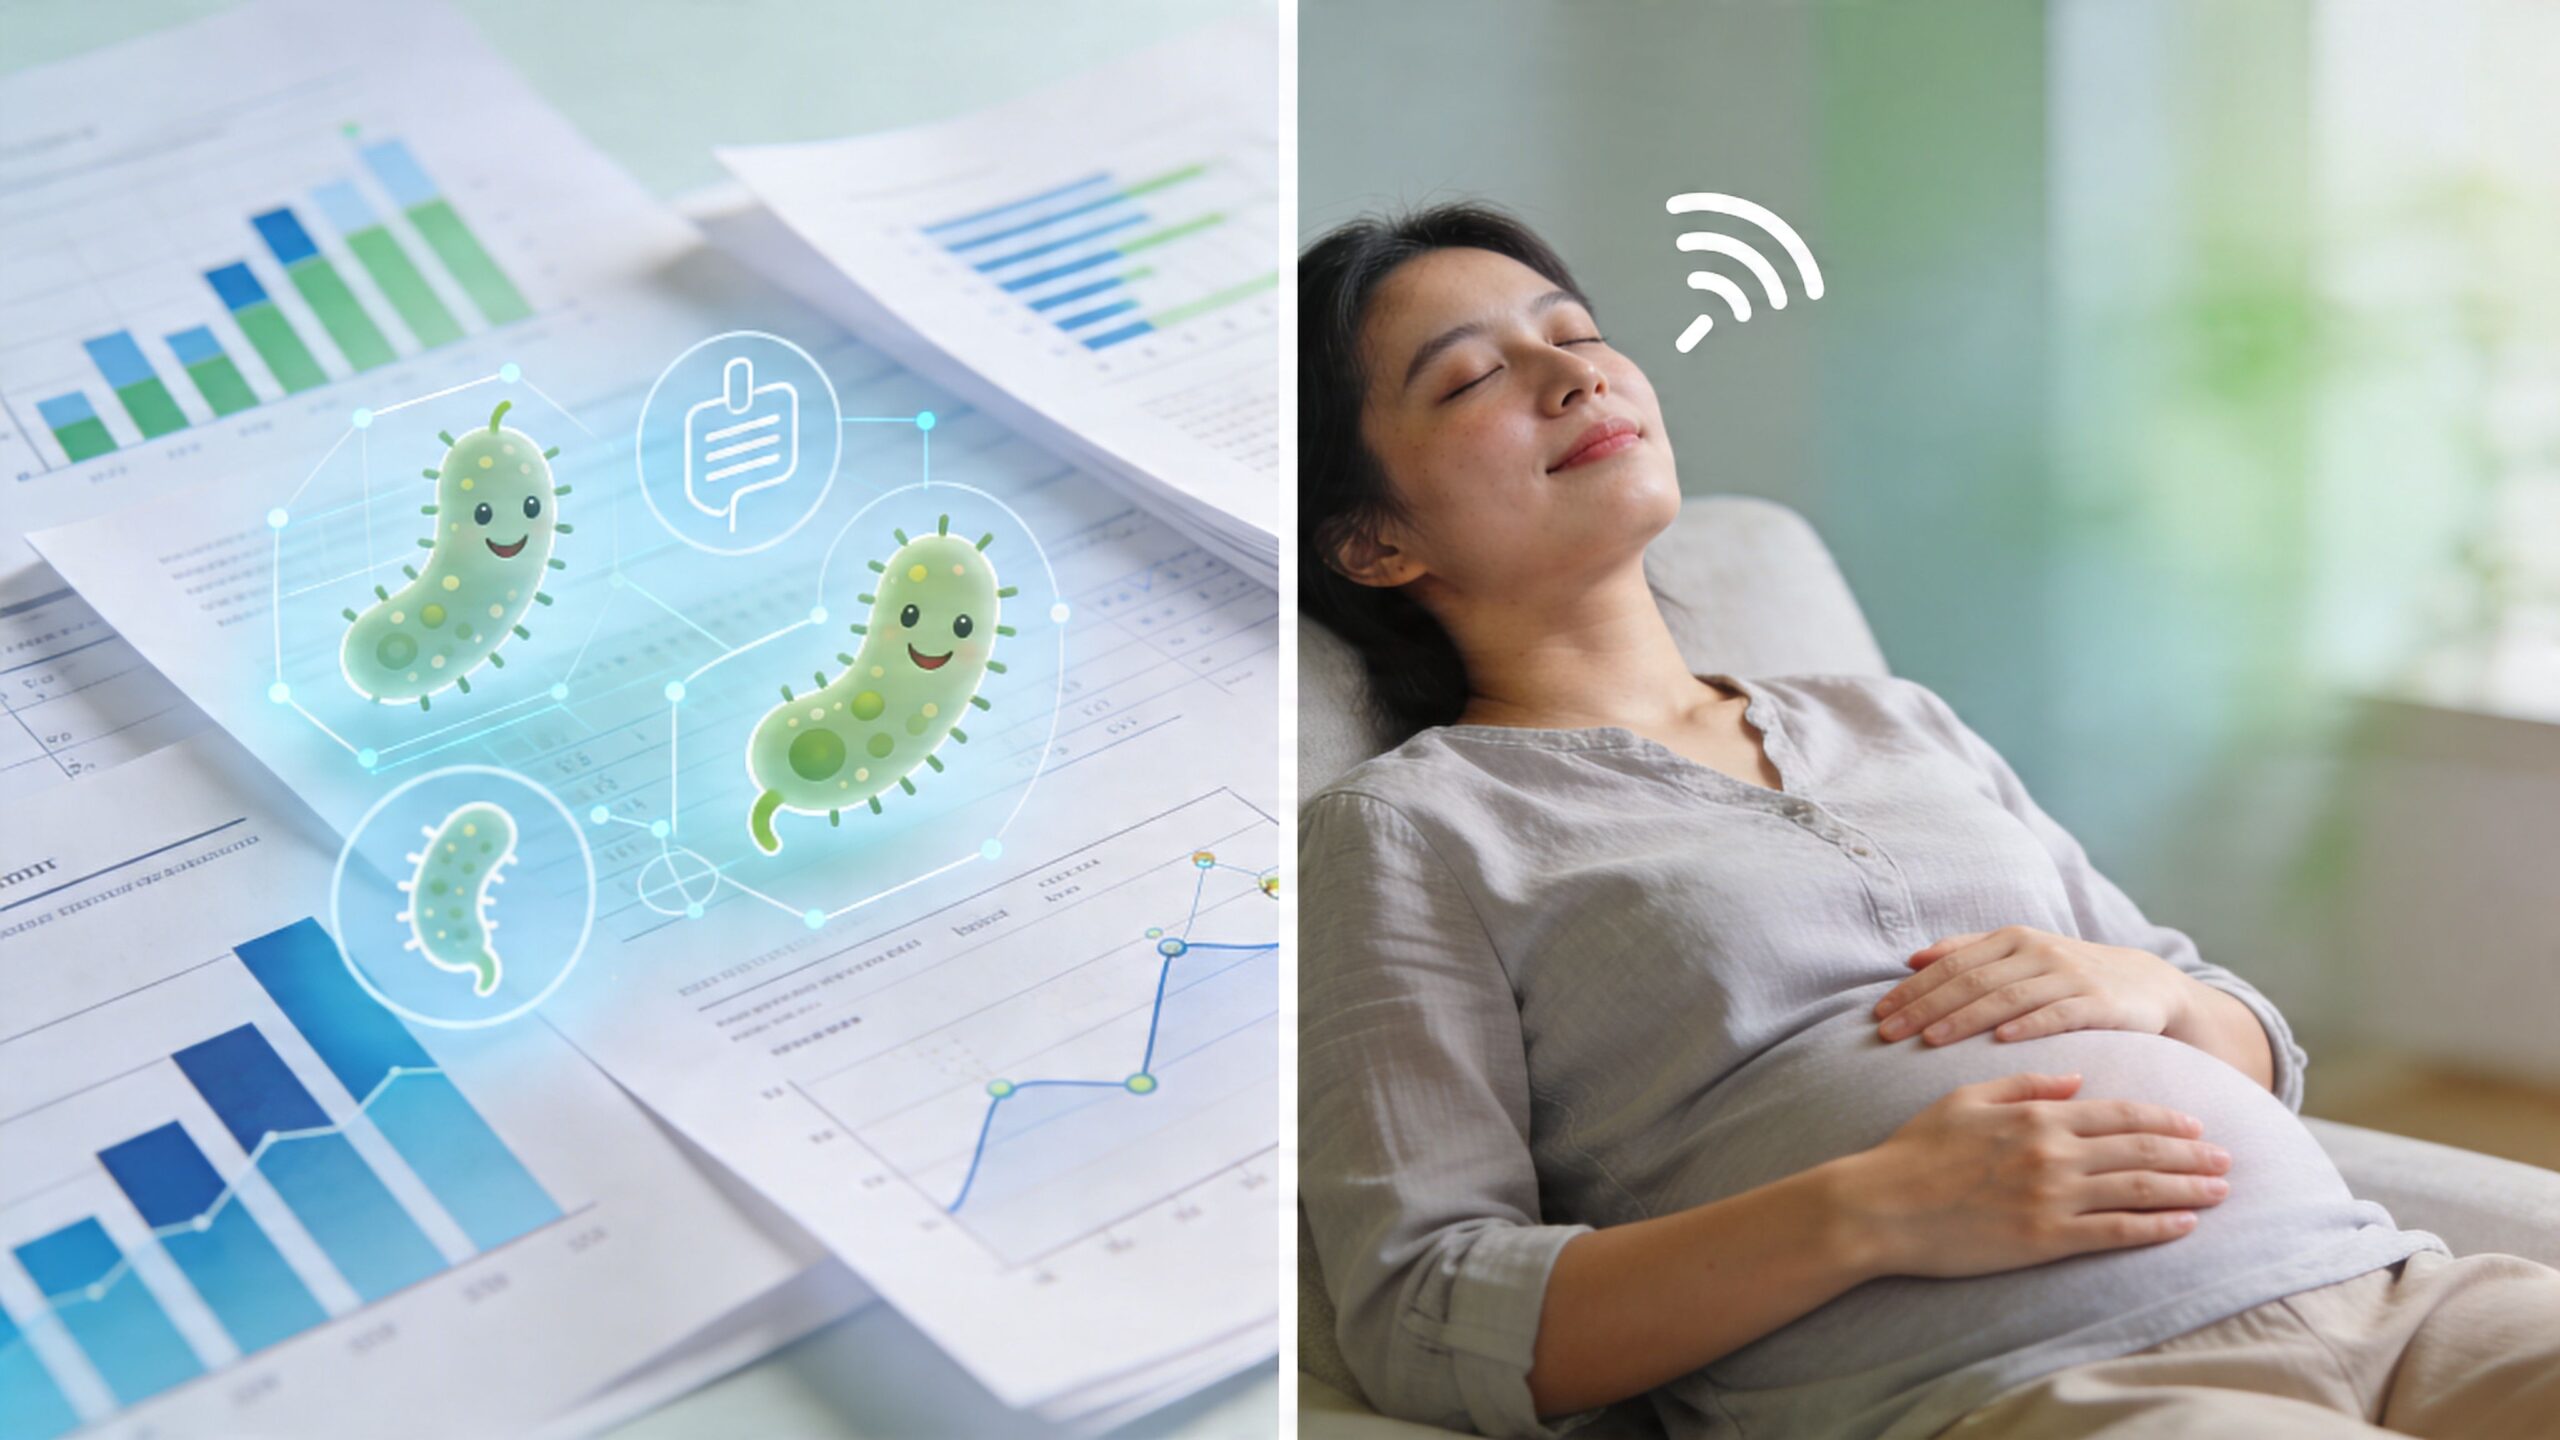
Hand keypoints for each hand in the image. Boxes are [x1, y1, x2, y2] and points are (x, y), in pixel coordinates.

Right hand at [1838, 1072, 2231, 1279]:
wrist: (1882, 1206)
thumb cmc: (1915, 1151)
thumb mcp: (1965, 1098)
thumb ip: (2024, 1083)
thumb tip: (2075, 1079)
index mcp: (2036, 1115)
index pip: (2118, 1113)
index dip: (2164, 1118)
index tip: (2195, 1123)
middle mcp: (2053, 1153)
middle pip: (2141, 1149)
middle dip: (2191, 1152)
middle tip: (2228, 1157)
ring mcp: (2052, 1197)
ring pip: (2138, 1188)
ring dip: (2187, 1188)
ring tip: (2219, 1190)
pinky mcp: (2045, 1239)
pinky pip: (2116, 1232)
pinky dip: (2155, 1227)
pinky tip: (2183, 1226)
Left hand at [1874, 925, 2193, 1046]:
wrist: (2148, 985)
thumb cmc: (2071, 975)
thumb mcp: (2020, 956)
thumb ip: (1968, 952)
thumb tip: (1912, 958)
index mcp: (2011, 940)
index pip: (1950, 964)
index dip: (1912, 989)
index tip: (1877, 1014)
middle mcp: (2036, 951)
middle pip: (1969, 981)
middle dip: (1924, 1007)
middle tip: (1887, 1033)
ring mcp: (2068, 974)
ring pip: (2005, 997)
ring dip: (1964, 1019)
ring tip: (1929, 1041)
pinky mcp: (2099, 1001)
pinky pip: (2058, 1014)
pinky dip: (2029, 1024)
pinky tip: (2001, 1041)